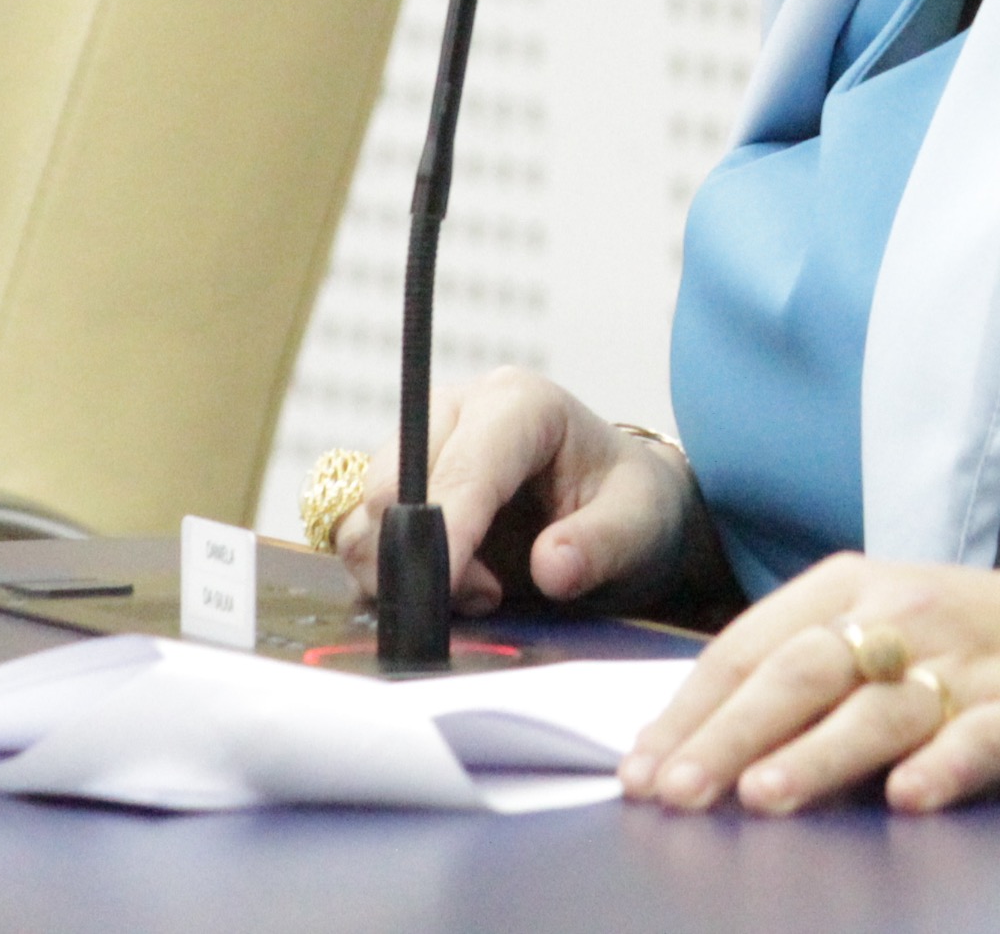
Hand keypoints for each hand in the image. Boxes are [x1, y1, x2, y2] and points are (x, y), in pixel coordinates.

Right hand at [333, 368, 724, 618]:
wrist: (614, 507)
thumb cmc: (627, 504)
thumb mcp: (641, 524)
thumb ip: (602, 544)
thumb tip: (552, 567)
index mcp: (518, 402)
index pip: (462, 465)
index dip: (447, 531)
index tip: (450, 593)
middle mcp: (456, 409)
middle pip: (391, 485)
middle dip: (422, 557)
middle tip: (487, 597)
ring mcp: (418, 444)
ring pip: (362, 514)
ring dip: (399, 570)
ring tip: (480, 592)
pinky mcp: (396, 486)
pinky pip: (358, 535)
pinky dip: (386, 574)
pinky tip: (449, 588)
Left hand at [616, 550, 999, 817]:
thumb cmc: (988, 645)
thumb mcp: (891, 631)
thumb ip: (804, 672)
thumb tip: (692, 739)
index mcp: (859, 585)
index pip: (752, 647)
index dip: (689, 711)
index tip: (637, 771)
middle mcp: (909, 612)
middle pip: (801, 671)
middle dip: (727, 736)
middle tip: (671, 794)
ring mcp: (976, 660)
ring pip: (881, 705)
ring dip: (818, 754)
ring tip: (762, 799)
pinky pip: (985, 737)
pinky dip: (946, 764)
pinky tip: (911, 797)